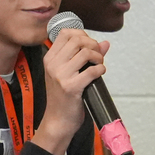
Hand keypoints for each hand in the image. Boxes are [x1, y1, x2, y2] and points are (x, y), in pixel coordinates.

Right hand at [33, 29, 109, 154]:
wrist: (57, 120)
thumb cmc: (63, 97)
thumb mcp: (67, 73)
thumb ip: (84, 56)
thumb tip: (104, 43)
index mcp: (49, 59)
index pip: (65, 33)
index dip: (82, 34)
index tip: (89, 44)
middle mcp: (53, 64)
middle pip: (77, 40)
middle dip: (93, 45)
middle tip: (97, 55)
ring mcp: (61, 76)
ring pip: (85, 53)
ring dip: (98, 57)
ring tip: (99, 64)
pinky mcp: (71, 87)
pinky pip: (92, 70)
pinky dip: (100, 69)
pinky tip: (100, 74)